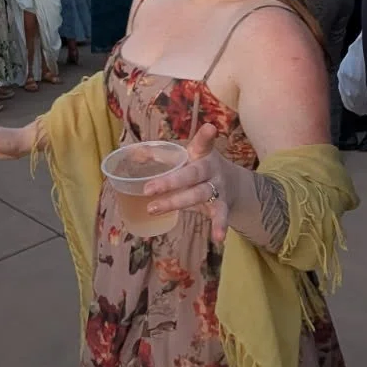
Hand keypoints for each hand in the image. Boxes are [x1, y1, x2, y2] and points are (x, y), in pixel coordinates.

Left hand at [139, 124, 231, 243]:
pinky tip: (217, 238)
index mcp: (201, 153)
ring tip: (153, 209)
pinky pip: (220, 215)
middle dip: (170, 181)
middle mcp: (211, 168)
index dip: (206, 136)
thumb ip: (162, 157)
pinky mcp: (223, 204)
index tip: (210, 128)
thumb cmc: (199, 169)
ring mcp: (218, 187)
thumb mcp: (185, 159)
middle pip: (192, 173)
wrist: (234, 185)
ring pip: (199, 194)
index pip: (203, 143)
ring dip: (176, 202)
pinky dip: (219, 226)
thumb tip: (132, 153)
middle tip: (147, 189)